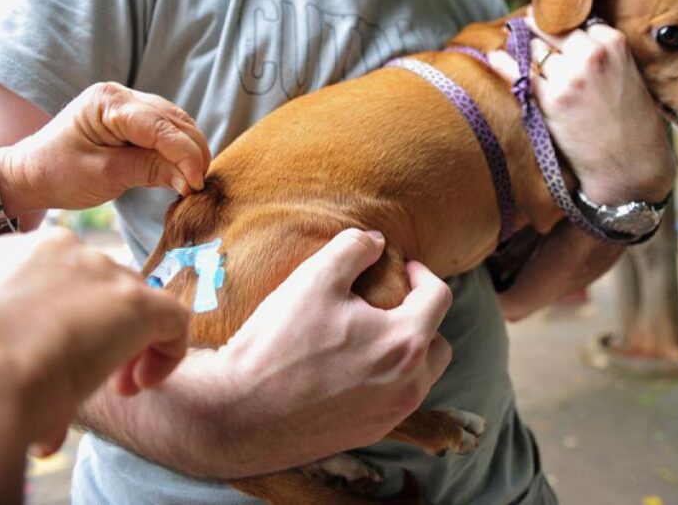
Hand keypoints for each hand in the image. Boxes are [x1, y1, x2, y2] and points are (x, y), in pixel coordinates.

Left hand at [0, 82, 210, 211]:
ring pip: (176, 123)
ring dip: (190, 150)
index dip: (185, 154)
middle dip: (193, 152)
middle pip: (174, 120)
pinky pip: (166, 129)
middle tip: (200, 186)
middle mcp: (121, 95)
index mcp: (108, 102)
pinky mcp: (132, 118)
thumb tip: (190, 180)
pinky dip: (179, 149)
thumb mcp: (104, 176)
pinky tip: (183, 170)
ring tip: (194, 180)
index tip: (197, 183)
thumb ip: (149, 171)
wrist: (30, 172)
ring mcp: (128, 103)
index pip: (160, 126)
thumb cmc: (58, 173)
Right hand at [0, 228, 189, 502]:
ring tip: (115, 388)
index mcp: (10, 253)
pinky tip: (138, 385)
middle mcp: (60, 250)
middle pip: (100, 288)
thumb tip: (20, 371)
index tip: (54, 356)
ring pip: (134, 304)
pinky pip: (174, 321)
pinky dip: (167, 353)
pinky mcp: (136, 302)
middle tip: (88, 378)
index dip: (65, 318)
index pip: (58, 276)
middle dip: (100, 332)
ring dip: (130, 347)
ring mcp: (100, 271)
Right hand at [213, 229, 453, 458]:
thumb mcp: (314, 278)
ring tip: (369, 335)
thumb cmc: (279, 342)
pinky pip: (393, 401)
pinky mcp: (368, 435)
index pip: (439, 298)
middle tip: (389, 304)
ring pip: (419, 376)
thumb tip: (377, 241)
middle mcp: (409, 385)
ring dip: (405, 352)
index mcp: (405, 343)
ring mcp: (390, 416)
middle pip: (438, 344)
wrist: (239, 412)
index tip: (401, 267)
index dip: (422, 274)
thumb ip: (353, 249)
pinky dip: (384, 380)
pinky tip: (349, 368)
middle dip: (421, 319)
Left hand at [489, 10, 673, 203]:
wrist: (631, 164)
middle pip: (552, 31)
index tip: (549, 26)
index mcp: (614, 44)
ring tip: (512, 44)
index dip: (562, 28)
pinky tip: (495, 56)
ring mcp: (569, 78)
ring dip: (524, 49)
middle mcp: (591, 56)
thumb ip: (602, 52)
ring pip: (535, 50)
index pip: (577, 22)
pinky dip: (504, 63)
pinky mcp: (551, 101)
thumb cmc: (631, 122)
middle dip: (538, 31)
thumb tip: (566, 35)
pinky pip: (520, 74)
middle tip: (524, 27)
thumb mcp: (627, 74)